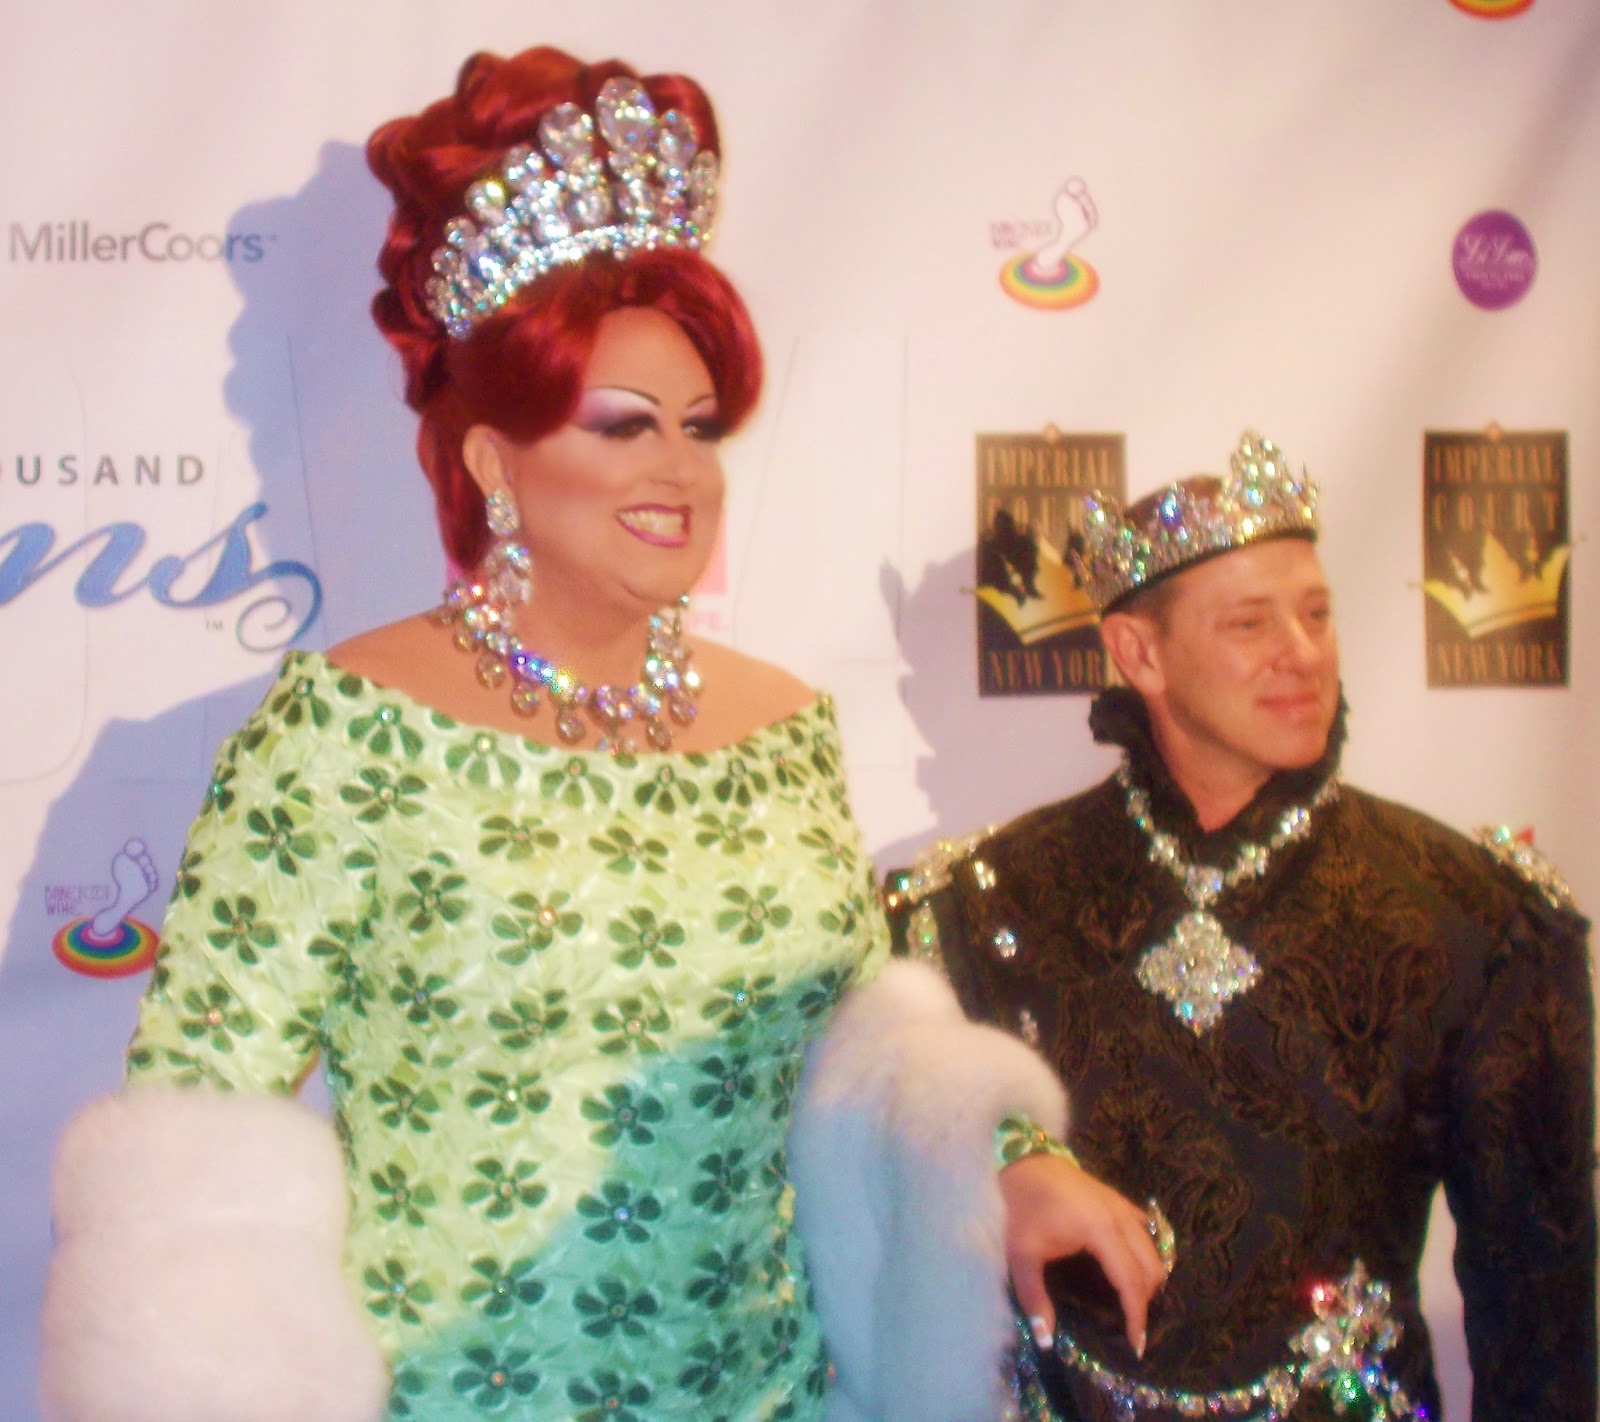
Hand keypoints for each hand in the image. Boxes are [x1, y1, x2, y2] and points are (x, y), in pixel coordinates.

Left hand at [998, 1153, 1167, 1357]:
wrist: (1023, 1162)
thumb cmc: (1022, 1207)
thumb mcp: (1021, 1254)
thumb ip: (1034, 1298)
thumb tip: (1046, 1340)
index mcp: (1100, 1231)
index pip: (1131, 1281)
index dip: (1136, 1315)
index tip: (1135, 1345)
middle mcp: (1120, 1218)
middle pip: (1151, 1268)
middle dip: (1144, 1300)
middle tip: (1128, 1325)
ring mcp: (1123, 1206)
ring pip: (1154, 1250)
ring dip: (1149, 1278)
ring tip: (1130, 1302)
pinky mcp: (1119, 1200)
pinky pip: (1147, 1230)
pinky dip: (1147, 1252)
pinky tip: (1133, 1266)